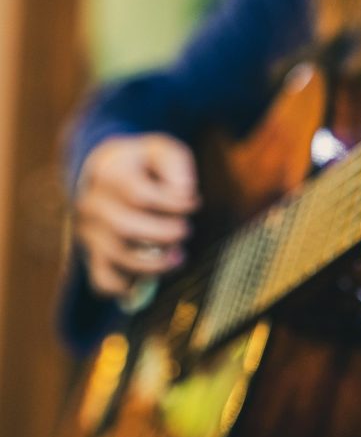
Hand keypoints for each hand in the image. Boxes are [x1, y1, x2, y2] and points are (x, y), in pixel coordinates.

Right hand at [73, 133, 199, 298]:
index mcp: (108, 174)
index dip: (172, 203)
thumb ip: (175, 164)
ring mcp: (89, 232)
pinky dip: (125, 286)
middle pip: (125, 228)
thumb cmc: (140, 163)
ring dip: (153, 263)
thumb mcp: (159, 149)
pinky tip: (148, 279)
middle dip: (163, 234)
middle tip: (186, 230)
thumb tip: (185, 191)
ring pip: (116, 256)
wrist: (102, 173)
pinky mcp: (92, 254)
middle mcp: (92, 204)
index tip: (194, 202)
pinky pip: (102, 280)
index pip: (138, 195)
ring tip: (179, 258)